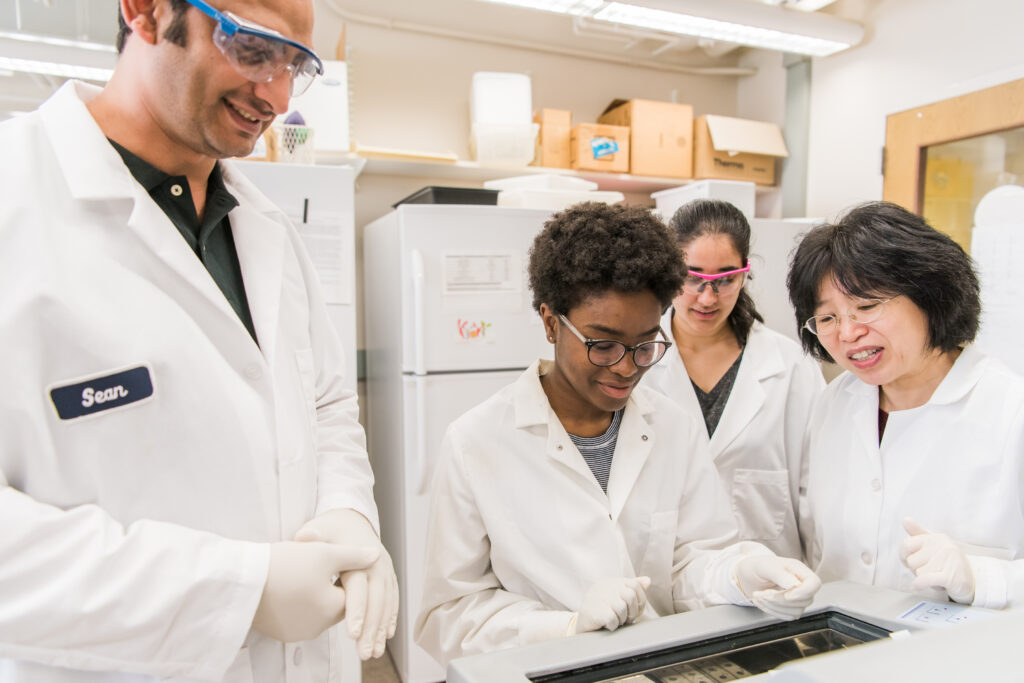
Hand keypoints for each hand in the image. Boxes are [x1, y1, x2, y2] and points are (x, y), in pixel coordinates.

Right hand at [252, 541, 377, 642]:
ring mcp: (296, 633)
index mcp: (332, 610)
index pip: (353, 594)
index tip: (337, 558)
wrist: (242, 581)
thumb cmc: (284, 565)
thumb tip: (376, 556)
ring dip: (314, 595)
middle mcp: (317, 628)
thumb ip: (353, 556)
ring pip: (316, 611)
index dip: (346, 573)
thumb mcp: (324, 553)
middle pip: (335, 604)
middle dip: (331, 586)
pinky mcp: (278, 633)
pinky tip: (287, 585)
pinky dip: (298, 603)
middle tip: (320, 564)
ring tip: (302, 572)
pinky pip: (297, 617)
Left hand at [294, 509, 398, 658]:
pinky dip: (390, 619)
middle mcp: (377, 564)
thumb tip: (303, 537)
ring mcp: (385, 571)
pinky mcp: (388, 578)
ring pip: (386, 604)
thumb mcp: (320, 527)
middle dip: (371, 628)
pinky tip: (386, 637)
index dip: (356, 610)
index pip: (359, 587)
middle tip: (363, 652)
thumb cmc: (332, 527)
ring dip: (380, 629)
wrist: (351, 518)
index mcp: (361, 555)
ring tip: (372, 652)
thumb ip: (313, 535)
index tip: (351, 632)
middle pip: (376, 600)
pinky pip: (392, 600)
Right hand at [571, 576, 650, 634]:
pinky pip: (613, 619)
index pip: (635, 585)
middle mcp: (603, 587)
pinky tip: (607, 625)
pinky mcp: (594, 611)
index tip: (636, 611)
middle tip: (626, 619)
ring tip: (615, 622)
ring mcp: (597, 598)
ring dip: (622, 620)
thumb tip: (647, 580)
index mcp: (611, 582)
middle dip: (632, 612)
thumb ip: (632, 589)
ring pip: (622, 609)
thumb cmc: (602, 611)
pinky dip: (613, 625)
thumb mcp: (617, 597)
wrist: (582, 625)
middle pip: (630, 596)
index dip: (640, 600)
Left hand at [736, 555, 821, 620]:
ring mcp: (798, 598)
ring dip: (774, 606)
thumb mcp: (765, 567)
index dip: (803, 592)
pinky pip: (788, 617)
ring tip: (759, 595)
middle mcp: (802, 584)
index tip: (787, 595)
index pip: (814, 583)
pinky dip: (772, 611)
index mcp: (798, 570)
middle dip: (780, 600)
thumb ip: (780, 575)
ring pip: (796, 612)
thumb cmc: (758, 567)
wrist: (748, 576)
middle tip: (763, 593)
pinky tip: (762, 601)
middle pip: (804, 601)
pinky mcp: (791, 608)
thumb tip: (795, 585)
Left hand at [900, 518, 974, 603]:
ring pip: (918, 572)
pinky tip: (918, 586)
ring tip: (937, 577)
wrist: (973, 581)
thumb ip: (918, 533)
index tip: (912, 561)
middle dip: (917, 570)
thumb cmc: (947, 563)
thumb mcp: (933, 546)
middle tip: (931, 571)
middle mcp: (943, 545)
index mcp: (935, 538)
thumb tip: (905, 519)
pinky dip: (919, 584)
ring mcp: (948, 559)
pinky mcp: (950, 576)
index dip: (905, 556)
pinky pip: (925, 579)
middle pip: (911, 561)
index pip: (906, 545)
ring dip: (925, 579)